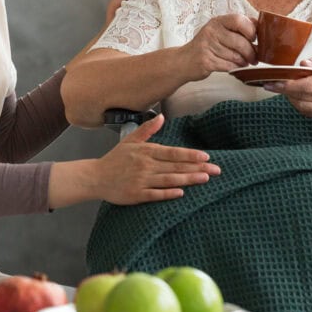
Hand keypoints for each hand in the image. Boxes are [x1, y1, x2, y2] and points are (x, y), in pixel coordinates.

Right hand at [94, 114, 219, 203]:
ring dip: (188, 179)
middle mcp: (145, 165)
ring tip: (205, 178)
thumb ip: (147, 130)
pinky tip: (182, 193)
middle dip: (197, 168)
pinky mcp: (136, 195)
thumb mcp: (130, 141)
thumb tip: (162, 117)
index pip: (172, 152)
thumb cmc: (114, 159)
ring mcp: (141, 180)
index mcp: (146, 152)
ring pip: (169, 180)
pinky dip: (168, 193)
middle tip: (216, 170)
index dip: (190, 154)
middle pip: (175, 166)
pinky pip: (155, 194)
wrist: (95, 177)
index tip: (206, 156)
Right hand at [180, 14, 257, 79]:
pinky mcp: (205, 61)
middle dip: (251, 52)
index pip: (239, 20)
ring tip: (245, 62)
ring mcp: (207, 46)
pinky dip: (235, 68)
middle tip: (255, 58)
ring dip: (243, 61)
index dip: (251, 30)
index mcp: (217, 22)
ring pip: (235, 56)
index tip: (254, 38)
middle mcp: (211, 31)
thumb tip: (259, 24)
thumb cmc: (206, 46)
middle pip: (240, 41)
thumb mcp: (219, 31)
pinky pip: (228, 65)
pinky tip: (235, 67)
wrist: (183, 61)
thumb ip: (237, 27)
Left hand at [262, 54, 311, 117]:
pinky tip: (295, 96)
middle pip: (301, 98)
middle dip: (284, 92)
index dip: (287, 86)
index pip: (306, 86)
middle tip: (273, 85)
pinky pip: (307, 112)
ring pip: (302, 107)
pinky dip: (298, 105)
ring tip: (285, 89)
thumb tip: (302, 64)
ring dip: (290, 98)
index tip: (273, 83)